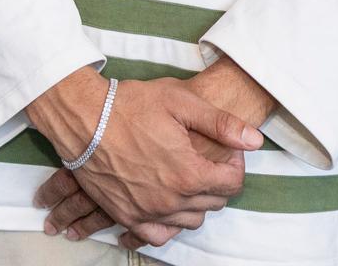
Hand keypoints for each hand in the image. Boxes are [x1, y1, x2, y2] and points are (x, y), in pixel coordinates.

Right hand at [28, 72, 260, 246]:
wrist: (83, 118)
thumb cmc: (130, 105)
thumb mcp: (181, 102)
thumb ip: (221, 124)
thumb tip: (254, 140)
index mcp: (189, 173)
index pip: (232, 183)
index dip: (235, 164)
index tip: (226, 149)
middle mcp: (170, 200)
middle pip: (214, 203)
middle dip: (218, 181)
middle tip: (207, 158)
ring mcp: (147, 212)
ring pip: (189, 221)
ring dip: (197, 202)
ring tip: (188, 176)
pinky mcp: (125, 216)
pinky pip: (157, 236)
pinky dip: (168, 225)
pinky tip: (168, 206)